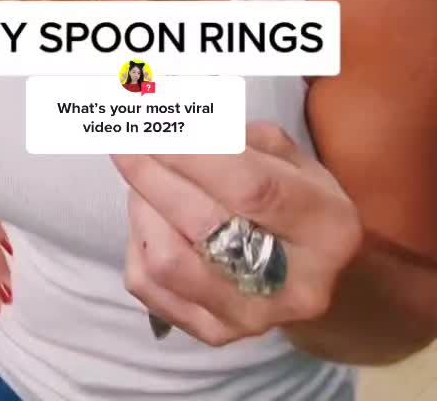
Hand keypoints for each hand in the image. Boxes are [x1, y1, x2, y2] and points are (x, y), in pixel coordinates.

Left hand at [113, 123, 362, 345]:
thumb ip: (241, 138)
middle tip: (129, 142)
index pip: (250, 187)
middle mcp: (295, 284)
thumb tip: (177, 122)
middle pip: (203, 224)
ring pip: (166, 261)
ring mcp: (253, 317)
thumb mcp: (291, 159)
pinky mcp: (214, 333)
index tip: (156, 127)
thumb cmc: (296, 201)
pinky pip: (148, 286)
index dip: (194, 155)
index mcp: (327, 226)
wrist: (308, 276)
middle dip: (153, 175)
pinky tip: (150, 215)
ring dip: (141, 208)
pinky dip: (136, 241)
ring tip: (143, 177)